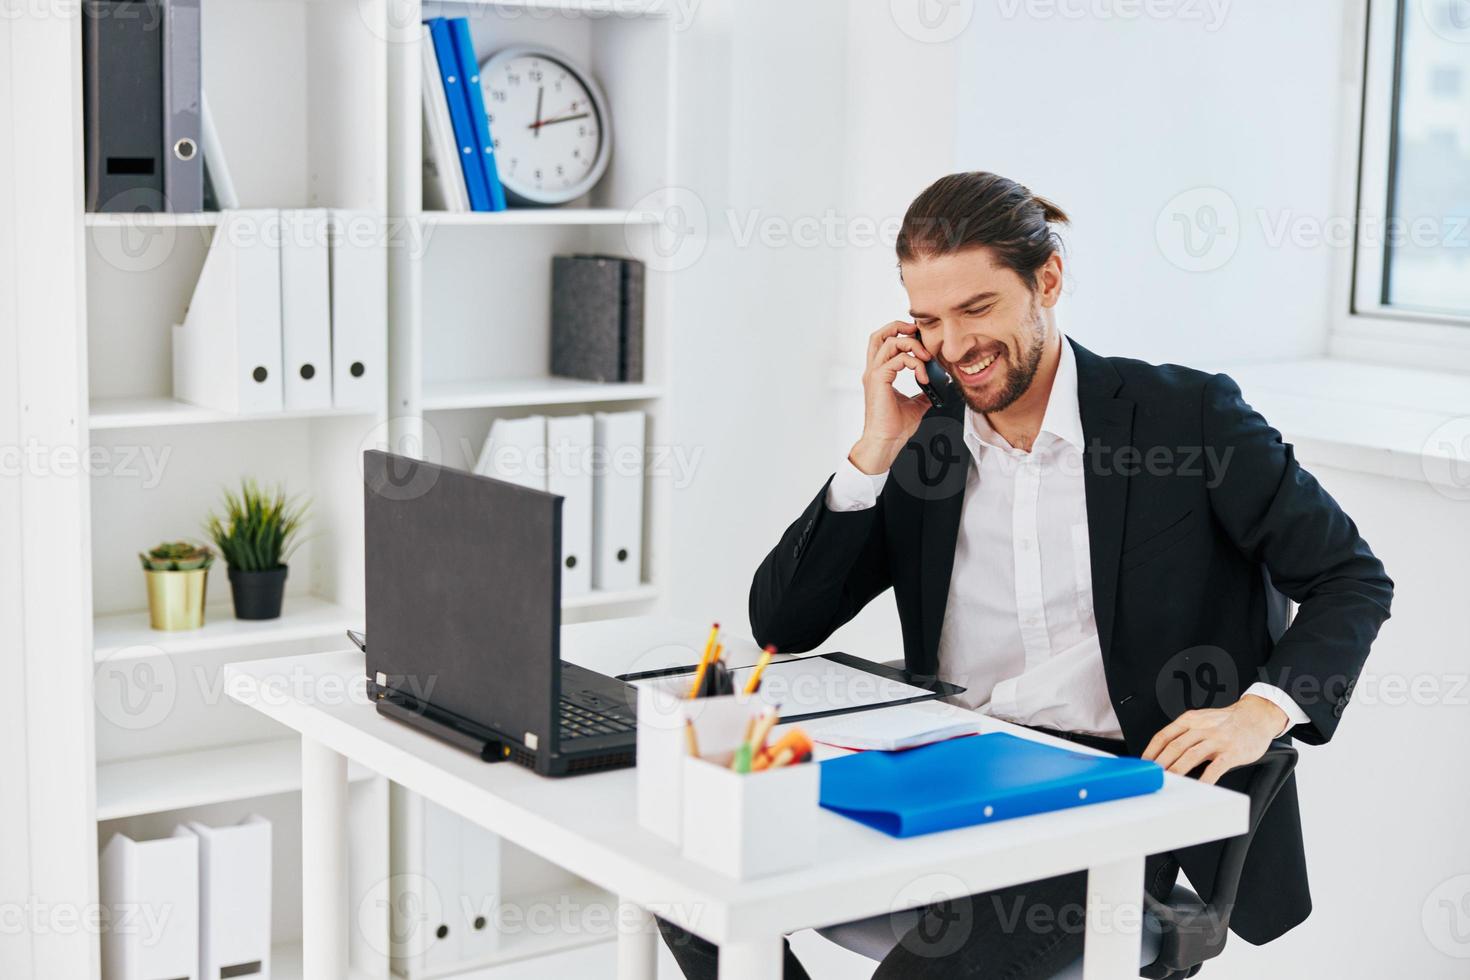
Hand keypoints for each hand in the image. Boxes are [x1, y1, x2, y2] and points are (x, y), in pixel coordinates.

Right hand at [849, 321, 934, 473]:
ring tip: (926, 357)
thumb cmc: (894, 427)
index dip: (900, 335)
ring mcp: (874, 374)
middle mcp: (873, 371)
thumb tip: (938, 386)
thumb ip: (923, 392)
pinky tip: (924, 376)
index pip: (884, 343)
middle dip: (899, 327)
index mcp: (879, 374)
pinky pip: (899, 359)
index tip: (919, 339)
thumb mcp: (915, 405)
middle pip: (879, 335)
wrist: (885, 442)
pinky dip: (915, 364)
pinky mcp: (879, 380)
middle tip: (917, 332)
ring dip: (912, 345)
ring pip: (890, 342)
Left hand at [1142, 694, 1286, 783]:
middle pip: (1174, 746)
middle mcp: (1201, 728)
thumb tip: (1164, 752)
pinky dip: (1205, 779)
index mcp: (1190, 720)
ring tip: (1167, 782)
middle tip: (1151, 776)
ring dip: (1176, 770)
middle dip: (1160, 763)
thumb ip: (1185, 733)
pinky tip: (1198, 787)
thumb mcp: (1202, 721)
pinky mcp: (1232, 752)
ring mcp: (1217, 740)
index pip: (1164, 735)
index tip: (1143, 764)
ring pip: (1190, 755)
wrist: (1257, 716)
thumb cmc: (1227, 722)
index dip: (1151, 751)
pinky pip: (1215, 767)